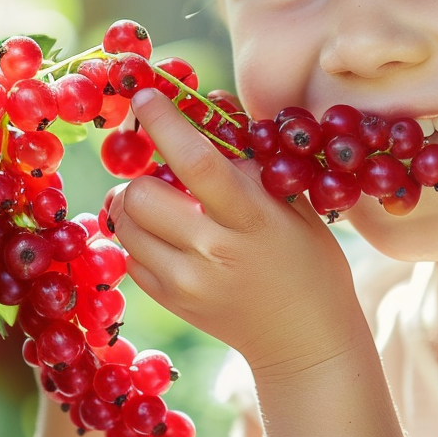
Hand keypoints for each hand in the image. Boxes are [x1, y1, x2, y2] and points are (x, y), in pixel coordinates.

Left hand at [110, 89, 368, 380]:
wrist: (306, 341)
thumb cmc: (311, 262)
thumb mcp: (296, 206)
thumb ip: (253, 161)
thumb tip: (210, 102)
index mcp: (252, 220)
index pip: (197, 162)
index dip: (166, 124)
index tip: (146, 95)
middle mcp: (213, 251)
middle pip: (142, 195)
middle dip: (143, 174)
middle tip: (160, 174)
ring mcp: (187, 282)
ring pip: (126, 225)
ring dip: (136, 205)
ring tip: (164, 206)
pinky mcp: (171, 302)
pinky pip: (130, 255)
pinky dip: (140, 238)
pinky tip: (170, 238)